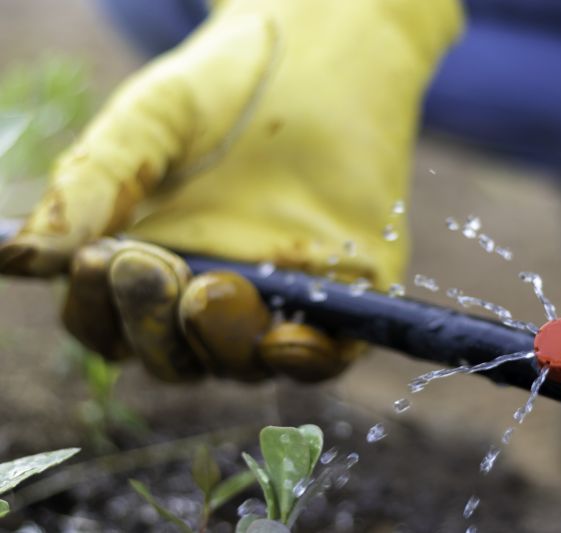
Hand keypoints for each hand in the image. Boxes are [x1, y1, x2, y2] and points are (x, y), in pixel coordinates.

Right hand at [0, 0, 461, 381]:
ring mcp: (278, 303)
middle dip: (155, 324)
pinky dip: (308, 359)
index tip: (103, 260)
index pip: (112, 326)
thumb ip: (95, 184)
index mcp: (152, 269)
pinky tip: (288, 340)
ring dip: (220, 341)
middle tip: (153, 265)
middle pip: (172, 356)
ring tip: (208, 289)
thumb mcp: (149, 125)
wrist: (316, 62)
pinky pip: (328, 354)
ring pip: (242, 362)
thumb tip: (22, 258)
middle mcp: (210, 299)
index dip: (100, 311)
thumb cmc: (223, 94)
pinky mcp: (343, 295)